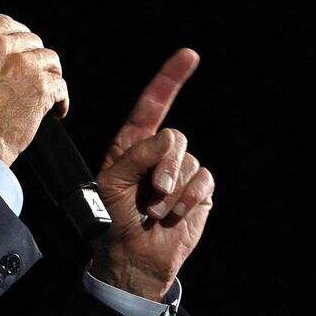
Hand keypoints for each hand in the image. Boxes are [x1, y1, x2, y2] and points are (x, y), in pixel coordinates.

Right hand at [0, 14, 69, 166]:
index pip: (3, 23)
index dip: (16, 34)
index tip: (22, 45)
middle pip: (29, 39)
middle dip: (33, 55)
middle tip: (33, 72)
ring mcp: (22, 66)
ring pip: (48, 58)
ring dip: (49, 74)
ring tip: (47, 89)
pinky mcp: (40, 88)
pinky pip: (60, 85)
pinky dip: (60, 98)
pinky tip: (57, 108)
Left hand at [89, 48, 214, 299]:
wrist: (133, 260)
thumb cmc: (112, 223)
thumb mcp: (112, 185)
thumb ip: (137, 156)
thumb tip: (167, 139)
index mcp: (131, 146)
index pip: (151, 106)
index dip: (169, 79)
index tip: (189, 56)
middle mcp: (158, 154)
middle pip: (175, 137)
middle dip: (165, 166)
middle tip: (152, 195)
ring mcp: (180, 172)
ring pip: (189, 162)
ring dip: (172, 192)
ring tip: (154, 212)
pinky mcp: (199, 191)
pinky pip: (204, 180)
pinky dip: (189, 199)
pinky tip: (174, 216)